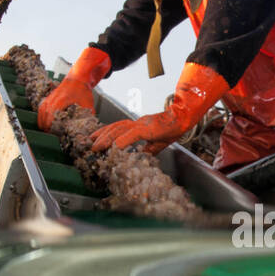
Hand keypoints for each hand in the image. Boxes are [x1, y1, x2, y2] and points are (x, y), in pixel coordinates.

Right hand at [36, 46, 110, 130]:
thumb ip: (88, 116)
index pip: (52, 113)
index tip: (52, 132)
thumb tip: (90, 127)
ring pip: (41, 109)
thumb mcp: (88, 104)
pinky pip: (41, 106)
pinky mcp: (50, 96)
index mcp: (62, 99)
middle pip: (45, 113)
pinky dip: (40, 114)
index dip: (50, 124)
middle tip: (48, 134)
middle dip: (45, 124)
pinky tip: (42, 122)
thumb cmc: (83, 90)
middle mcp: (54, 97)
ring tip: (44, 130)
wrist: (78, 78)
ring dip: (42, 120)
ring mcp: (51, 96)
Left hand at [89, 61, 229, 153]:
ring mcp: (141, 125)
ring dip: (107, 138)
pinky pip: (132, 135)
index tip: (97, 139)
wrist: (183, 119)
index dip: (106, 133)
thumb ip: (148, 149)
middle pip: (115, 127)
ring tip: (97, 146)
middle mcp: (137, 123)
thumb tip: (141, 157)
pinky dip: (122, 141)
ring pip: (119, 130)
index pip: (119, 128)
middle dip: (101, 135)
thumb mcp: (157, 143)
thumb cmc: (173, 129)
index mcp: (139, 126)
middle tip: (91, 144)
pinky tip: (115, 147)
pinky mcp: (147, 128)